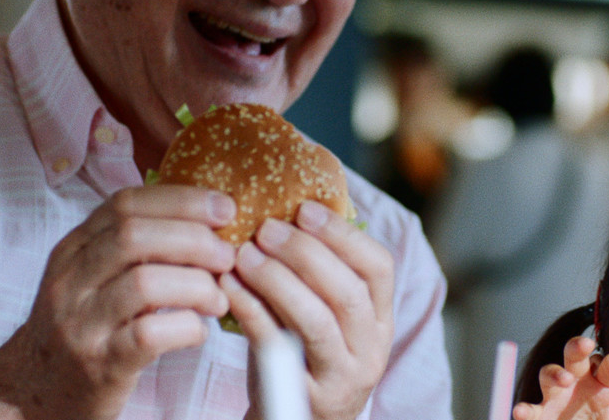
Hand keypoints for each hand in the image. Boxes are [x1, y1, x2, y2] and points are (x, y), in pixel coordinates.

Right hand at [0, 185, 238, 419]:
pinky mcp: (99, 364)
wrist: (35, 390)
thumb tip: (207, 212)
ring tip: (218, 299)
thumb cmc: (83, 324)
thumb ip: (134, 243)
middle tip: (228, 256)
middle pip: (135, 236)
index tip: (225, 208)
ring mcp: (81, 323)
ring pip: (144, 283)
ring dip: (197, 285)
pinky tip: (198, 329)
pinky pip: (149, 335)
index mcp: (73, 249)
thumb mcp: (93, 274)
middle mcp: (71, 280)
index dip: (182, 200)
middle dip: (195, 238)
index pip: (126, 204)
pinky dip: (187, 326)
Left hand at [222, 201, 394, 419]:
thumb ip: (320, 275)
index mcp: (379, 320)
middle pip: (347, 292)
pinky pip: (278, 349)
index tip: (304, 209)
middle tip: (266, 228)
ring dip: (277, 280)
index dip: (343, 234)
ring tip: (243, 254)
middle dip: (305, 253)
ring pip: (316, 321)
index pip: (379, 267)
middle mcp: (370, 349)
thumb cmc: (306, 357)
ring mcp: (341, 377)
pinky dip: (251, 312)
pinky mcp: (305, 399)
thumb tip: (288, 210)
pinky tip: (229, 287)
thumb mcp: (328, 318)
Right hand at [512, 337, 608, 419]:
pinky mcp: (540, 415)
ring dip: (555, 373)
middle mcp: (578, 383)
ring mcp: (556, 397)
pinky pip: (530, 409)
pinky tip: (522, 412)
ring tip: (564, 380)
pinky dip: (524, 410)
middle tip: (586, 345)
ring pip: (550, 372)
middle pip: (576, 355)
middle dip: (578, 347)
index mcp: (603, 384)